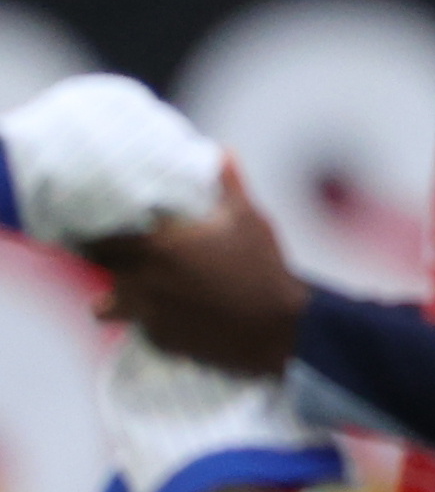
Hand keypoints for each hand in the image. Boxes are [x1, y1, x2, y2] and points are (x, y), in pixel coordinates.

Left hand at [86, 164, 308, 376]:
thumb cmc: (262, 266)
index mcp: (158, 247)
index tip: (108, 223)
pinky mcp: (159, 340)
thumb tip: (224, 151)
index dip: (101, 230)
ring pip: (105, 306)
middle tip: (124, 249)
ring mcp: (147, 315)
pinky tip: (172, 311)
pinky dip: (147, 319)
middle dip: (107, 257)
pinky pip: (137, 327)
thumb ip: (229, 184)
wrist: (275, 326)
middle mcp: (142, 281)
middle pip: (102, 267)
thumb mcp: (250, 219)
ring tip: (137, 289)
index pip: (103, 238)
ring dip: (115, 296)